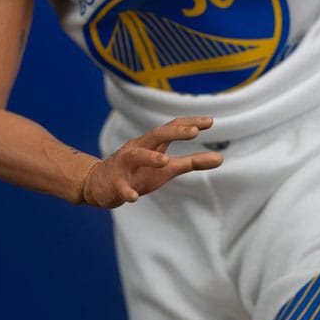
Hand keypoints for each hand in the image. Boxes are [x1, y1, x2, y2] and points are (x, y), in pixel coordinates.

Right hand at [83, 117, 222, 208]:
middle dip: (174, 132)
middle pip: (156, 135)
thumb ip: (192, 162)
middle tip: (195, 132)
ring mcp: (124, 165)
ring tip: (164, 161)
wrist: (98, 184)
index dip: (189, 123)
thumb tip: (221, 158)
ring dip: (150, 157)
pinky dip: (127, 191)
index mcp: (151, 144)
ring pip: (136, 155)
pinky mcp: (115, 184)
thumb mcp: (167, 168)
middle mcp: (137, 148)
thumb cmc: (137, 173)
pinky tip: (134, 197)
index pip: (171, 128)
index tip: (210, 121)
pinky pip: (121, 187)